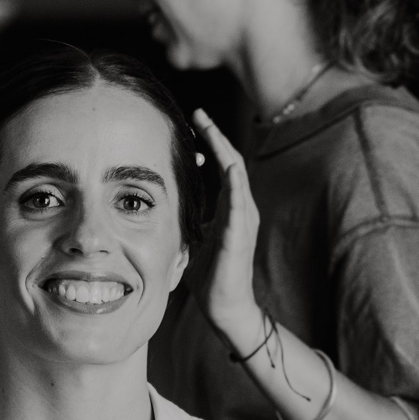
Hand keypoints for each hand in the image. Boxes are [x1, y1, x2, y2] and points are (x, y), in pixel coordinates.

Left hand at [192, 109, 261, 350]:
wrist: (226, 307)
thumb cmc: (212, 276)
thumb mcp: (197, 238)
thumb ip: (193, 218)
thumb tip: (174, 202)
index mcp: (232, 209)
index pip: (224, 166)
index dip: (212, 142)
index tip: (195, 122)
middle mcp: (242, 209)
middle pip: (232, 161)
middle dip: (215, 135)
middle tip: (199, 112)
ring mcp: (243, 220)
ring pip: (237, 174)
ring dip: (223, 148)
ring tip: (209, 126)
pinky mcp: (239, 235)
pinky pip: (239, 202)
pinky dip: (235, 182)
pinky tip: (228, 164)